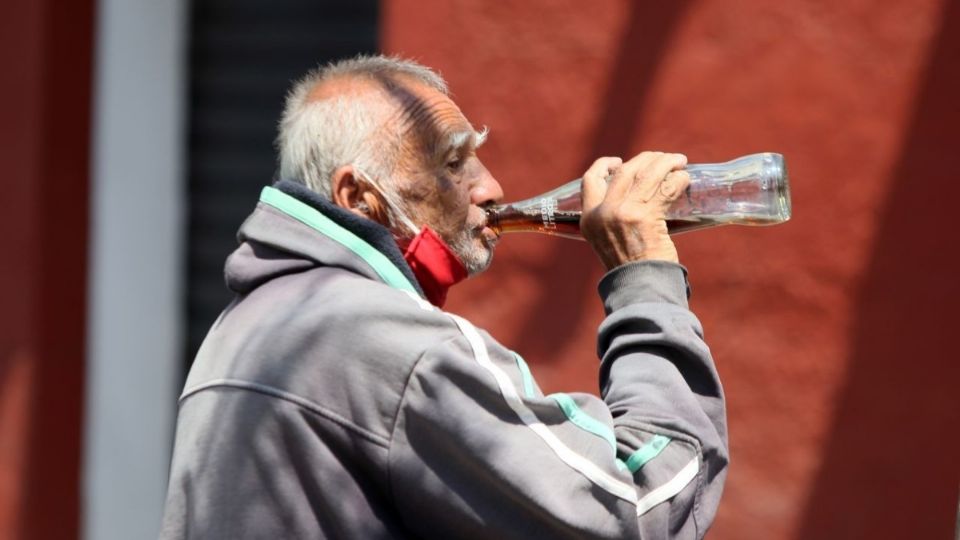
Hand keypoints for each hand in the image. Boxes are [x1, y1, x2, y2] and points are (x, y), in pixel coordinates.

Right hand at [580, 152, 689, 268]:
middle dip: (646, 160)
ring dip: (666, 163)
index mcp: (588, 219)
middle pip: (624, 171)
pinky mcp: (644, 216)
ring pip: (646, 174)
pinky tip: (685, 179)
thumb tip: (638, 193)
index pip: (590, 180)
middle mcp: (602, 213)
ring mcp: (622, 213)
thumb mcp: (609, 241)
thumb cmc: (632, 270)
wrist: (640, 289)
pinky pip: (664, 187)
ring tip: (680, 161)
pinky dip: (677, 179)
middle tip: (663, 159)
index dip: (604, 165)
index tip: (619, 161)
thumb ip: (614, 219)